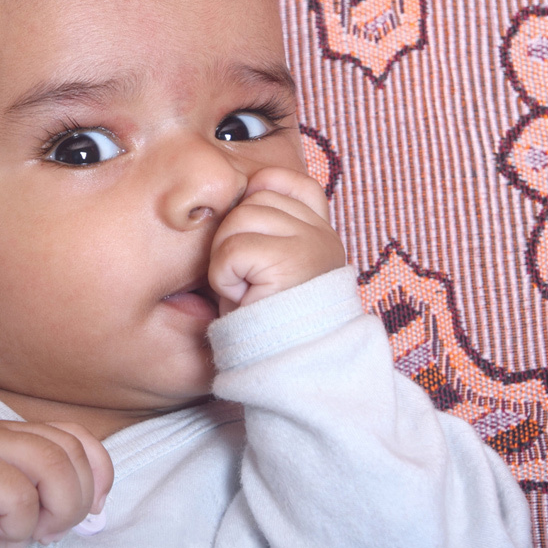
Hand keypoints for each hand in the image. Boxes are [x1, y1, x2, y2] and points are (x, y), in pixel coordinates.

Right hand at [0, 420, 113, 547]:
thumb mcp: (32, 507)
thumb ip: (61, 490)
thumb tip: (99, 499)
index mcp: (22, 434)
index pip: (80, 437)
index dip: (99, 472)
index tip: (94, 508)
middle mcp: (5, 430)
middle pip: (72, 453)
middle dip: (76, 502)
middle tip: (50, 529)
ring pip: (53, 467)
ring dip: (54, 511)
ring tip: (30, 529)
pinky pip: (20, 496)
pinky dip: (18, 525)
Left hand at [209, 167, 345, 315]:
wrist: (287, 365)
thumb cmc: (266, 320)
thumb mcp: (267, 265)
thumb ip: (264, 227)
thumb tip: (242, 188)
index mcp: (319, 232)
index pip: (290, 182)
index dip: (262, 191)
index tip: (249, 231)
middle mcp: (322, 234)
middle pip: (255, 199)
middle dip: (233, 235)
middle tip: (245, 277)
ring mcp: (312, 243)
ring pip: (239, 219)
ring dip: (226, 258)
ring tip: (246, 288)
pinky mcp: (292, 260)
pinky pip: (232, 250)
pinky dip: (225, 277)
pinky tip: (244, 297)